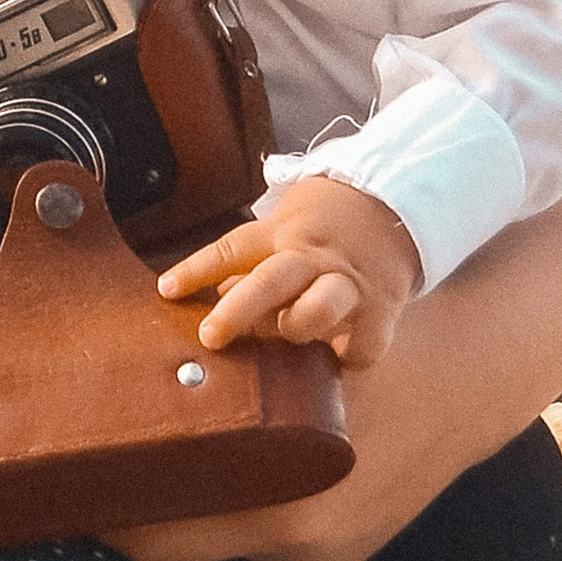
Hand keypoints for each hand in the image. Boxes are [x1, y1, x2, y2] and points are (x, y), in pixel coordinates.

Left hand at [158, 174, 422, 368]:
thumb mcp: (284, 225)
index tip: (167, 290)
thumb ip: (252, 260)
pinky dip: (347, 356)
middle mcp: (312, 256)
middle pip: (272, 280)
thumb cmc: (324, 223)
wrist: (394, 203)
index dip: (197, 269)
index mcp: (282, 233)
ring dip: (298, 327)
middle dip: (238, 310)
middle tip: (210, 336)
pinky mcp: (382, 308)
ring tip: (291, 334)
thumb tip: (208, 294)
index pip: (232, 248)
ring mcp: (349, 282)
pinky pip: (362, 345)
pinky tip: (338, 355)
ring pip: (319, 308)